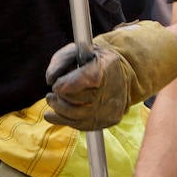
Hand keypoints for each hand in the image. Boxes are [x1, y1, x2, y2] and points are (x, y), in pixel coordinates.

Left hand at [45, 21, 176, 130]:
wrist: (126, 71)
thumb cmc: (97, 59)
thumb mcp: (78, 50)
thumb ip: (61, 59)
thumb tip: (50, 79)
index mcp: (103, 70)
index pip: (78, 84)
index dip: (63, 85)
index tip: (57, 85)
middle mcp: (109, 91)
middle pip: (74, 103)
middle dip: (58, 99)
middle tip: (53, 93)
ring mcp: (111, 108)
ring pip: (76, 117)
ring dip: (59, 110)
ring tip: (53, 102)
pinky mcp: (109, 120)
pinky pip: (82, 126)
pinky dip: (64, 121)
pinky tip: (53, 115)